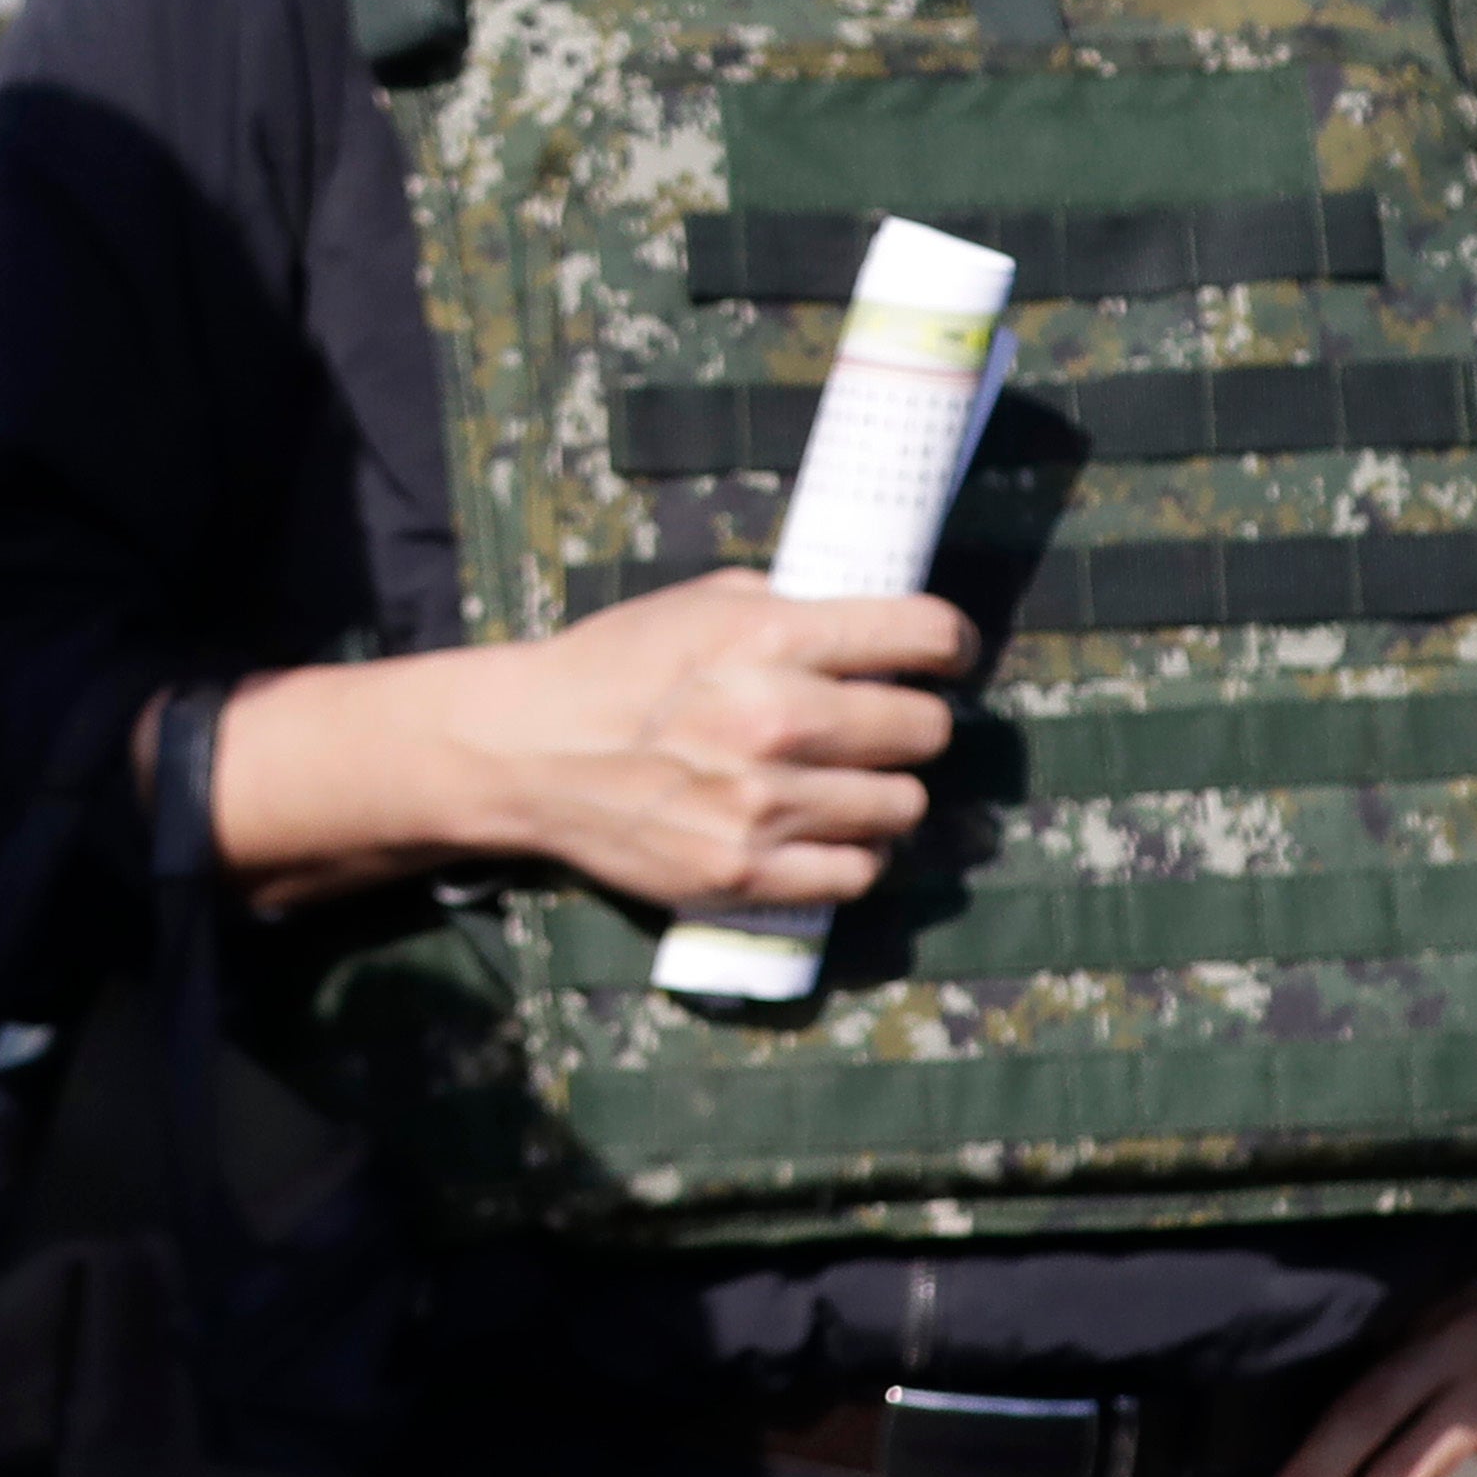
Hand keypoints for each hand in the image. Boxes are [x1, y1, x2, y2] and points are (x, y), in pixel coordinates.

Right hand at [202, 570, 972, 911]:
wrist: (526, 749)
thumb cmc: (612, 665)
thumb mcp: (693, 605)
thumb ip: (784, 609)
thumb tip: (867, 630)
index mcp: (770, 638)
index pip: (925, 635)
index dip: (951, 644)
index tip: (947, 655)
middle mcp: (779, 720)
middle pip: (926, 730)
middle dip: (911, 723)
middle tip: (880, 724)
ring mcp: (765, 804)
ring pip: (902, 806)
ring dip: (882, 792)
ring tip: (843, 782)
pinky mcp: (746, 871)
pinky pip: (859, 872)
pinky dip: (850, 852)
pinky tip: (820, 829)